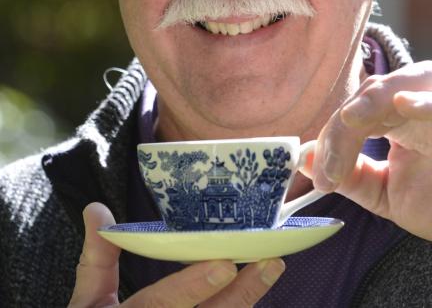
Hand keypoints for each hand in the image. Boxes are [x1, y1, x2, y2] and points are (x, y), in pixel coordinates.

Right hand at [68, 202, 284, 307]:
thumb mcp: (87, 303)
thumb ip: (97, 257)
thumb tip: (96, 208)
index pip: (162, 304)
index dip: (192, 286)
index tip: (223, 265)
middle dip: (241, 294)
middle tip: (269, 263)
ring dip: (247, 300)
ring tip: (271, 268)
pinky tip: (257, 289)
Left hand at [312, 61, 431, 248]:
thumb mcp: (386, 194)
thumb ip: (350, 176)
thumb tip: (306, 160)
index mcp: (394, 116)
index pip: (352, 114)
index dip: (330, 141)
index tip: (320, 178)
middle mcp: (416, 102)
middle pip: (368, 97)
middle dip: (341, 131)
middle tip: (329, 170)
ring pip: (401, 84)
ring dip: (372, 101)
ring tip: (350, 119)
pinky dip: (426, 102)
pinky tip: (402, 104)